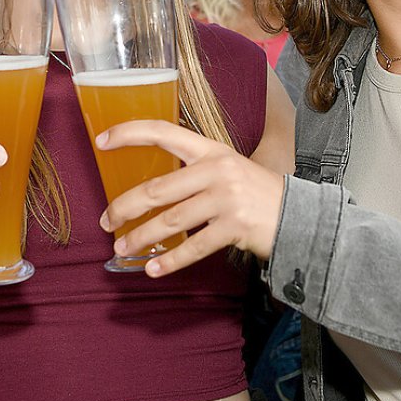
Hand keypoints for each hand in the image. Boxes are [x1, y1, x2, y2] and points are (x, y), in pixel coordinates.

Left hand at [96, 120, 285, 275]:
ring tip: (122, 248)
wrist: (299, 216)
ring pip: (170, 220)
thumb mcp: (228, 169)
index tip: (101, 141)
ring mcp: (227, 198)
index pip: (163, 132)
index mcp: (211, 149)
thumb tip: (151, 189)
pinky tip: (153, 268)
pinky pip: (193, 247)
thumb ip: (195, 172)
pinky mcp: (235, 227)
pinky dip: (170, 260)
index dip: (129, 134)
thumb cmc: (256, 193)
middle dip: (125, 208)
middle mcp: (217, 169)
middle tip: (107, 222)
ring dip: (141, 237)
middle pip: (157, 188)